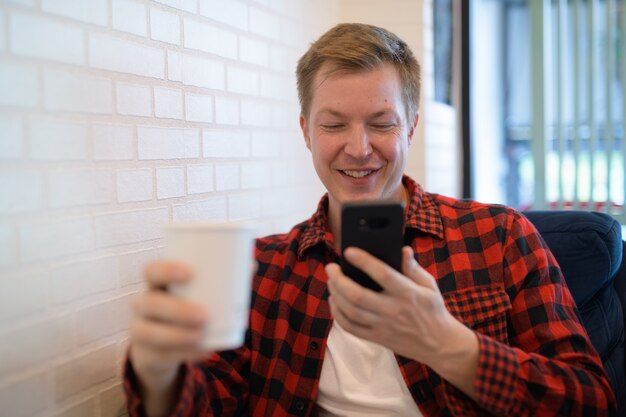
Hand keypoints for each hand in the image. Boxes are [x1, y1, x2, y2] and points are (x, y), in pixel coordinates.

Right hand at [129, 261, 208, 414]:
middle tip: (205, 315)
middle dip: (177, 310)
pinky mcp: (146, 353)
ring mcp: (140, 329)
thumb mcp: (197, 293)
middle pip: (150, 303)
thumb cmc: (185, 306)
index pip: (151, 270)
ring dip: (177, 335)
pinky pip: (159, 356)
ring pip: (148, 332)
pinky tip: (201, 353)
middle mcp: (143, 304)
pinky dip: (183, 355)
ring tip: (201, 336)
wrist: (161, 343)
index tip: (189, 273)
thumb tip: (251, 264)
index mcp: (157, 283)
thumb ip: (221, 279)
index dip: (166, 269)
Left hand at [326, 246, 478, 397]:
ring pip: (350, 311)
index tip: (348, 251)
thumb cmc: (433, 309)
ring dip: (335, 294)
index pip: (382, 274)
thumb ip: (413, 267)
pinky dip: (338, 314)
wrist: (440, 344)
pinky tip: (334, 301)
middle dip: (339, 279)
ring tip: (331, 281)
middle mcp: (393, 310)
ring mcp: (383, 326)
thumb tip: (402, 249)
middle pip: (358, 295)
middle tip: (330, 267)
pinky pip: (350, 327)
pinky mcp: (377, 338)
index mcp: (407, 293)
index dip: (364, 261)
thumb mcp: (429, 285)